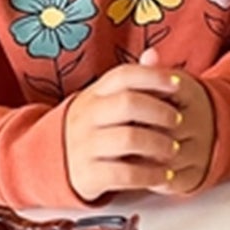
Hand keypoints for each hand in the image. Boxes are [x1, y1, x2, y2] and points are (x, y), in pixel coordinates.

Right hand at [62, 50, 213, 201]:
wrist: (50, 161)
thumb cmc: (93, 127)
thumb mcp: (106, 101)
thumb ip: (132, 81)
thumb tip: (154, 54)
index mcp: (94, 94)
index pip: (124, 75)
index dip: (153, 76)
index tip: (178, 84)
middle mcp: (87, 116)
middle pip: (128, 104)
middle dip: (160, 112)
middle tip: (179, 121)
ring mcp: (85, 145)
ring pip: (129, 139)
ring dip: (159, 144)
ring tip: (174, 149)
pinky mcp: (88, 175)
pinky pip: (125, 174)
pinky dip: (150, 175)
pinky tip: (164, 176)